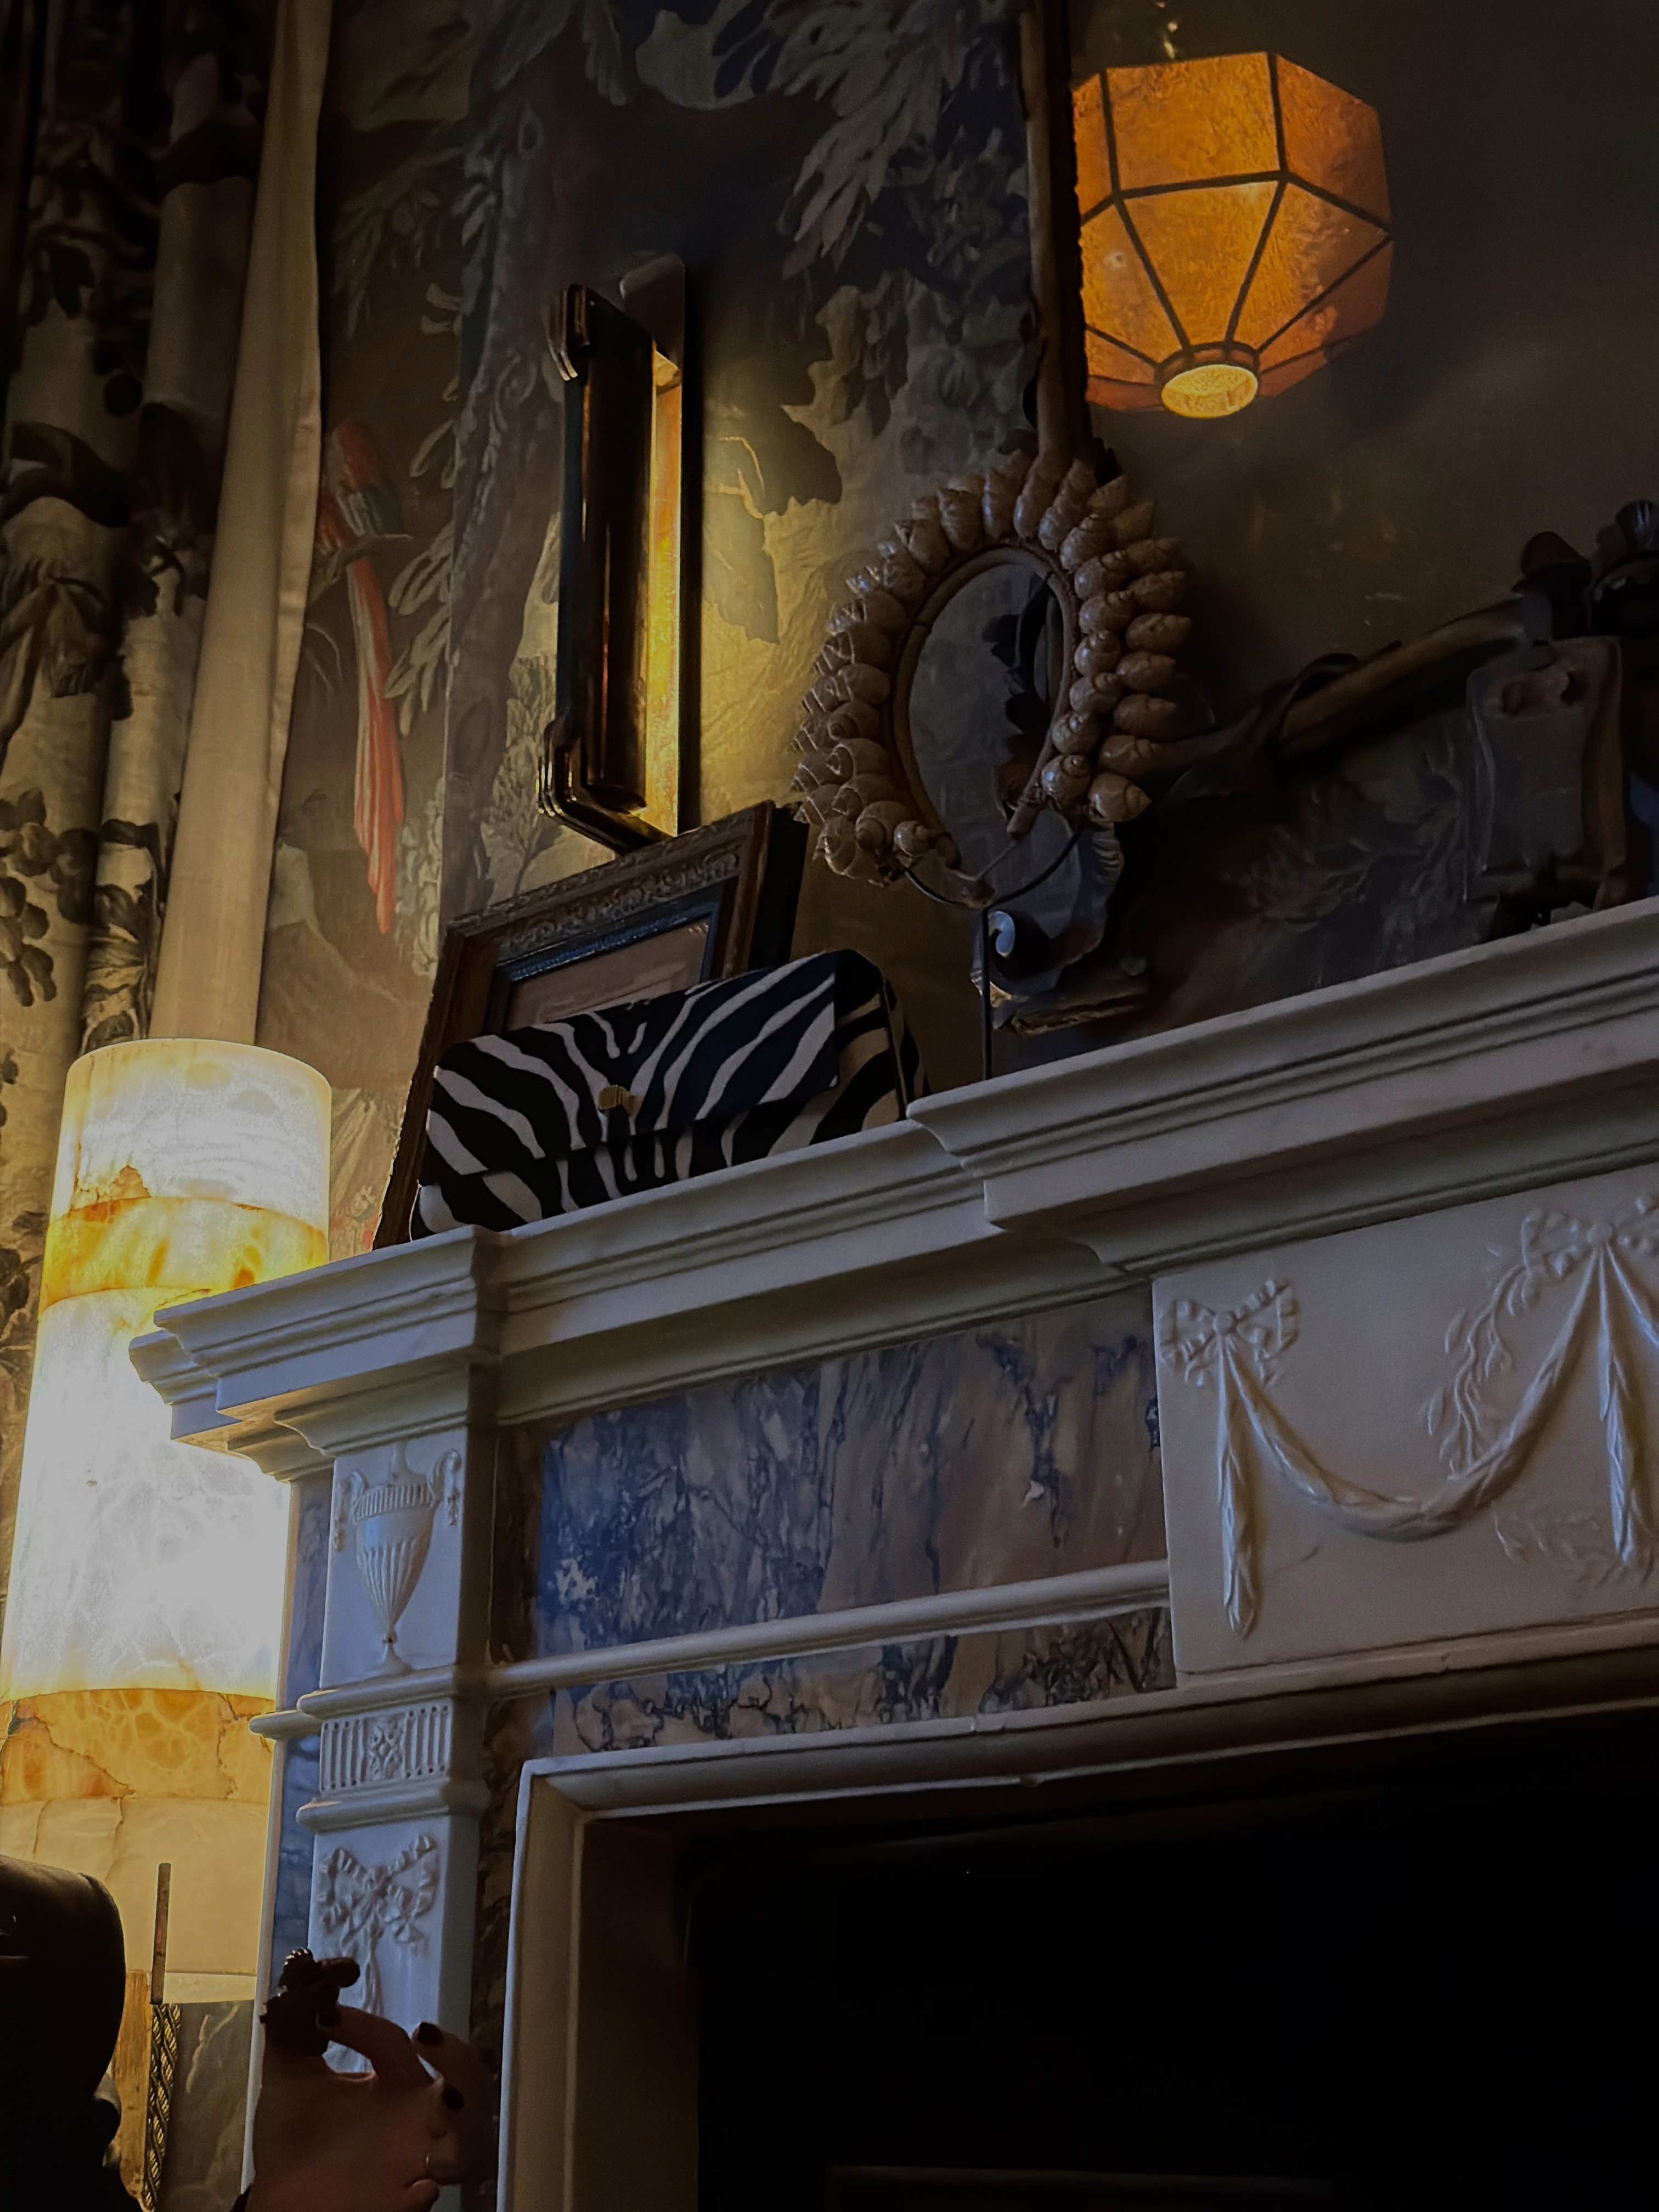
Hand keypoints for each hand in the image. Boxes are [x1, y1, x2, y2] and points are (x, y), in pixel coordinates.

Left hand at [246, 1956, 488, 2211]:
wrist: (277, 2202)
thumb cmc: (291, 2140)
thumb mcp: (286, 2076)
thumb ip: (293, 2024)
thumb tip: (301, 1967)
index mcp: (394, 2082)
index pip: (394, 2042)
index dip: (363, 2024)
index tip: (325, 2014)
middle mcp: (415, 2115)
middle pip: (468, 2079)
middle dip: (458, 2056)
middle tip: (424, 2036)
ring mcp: (415, 2159)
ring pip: (469, 2137)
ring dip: (465, 2117)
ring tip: (446, 2101)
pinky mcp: (403, 2200)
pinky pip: (431, 2195)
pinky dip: (427, 2190)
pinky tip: (419, 2185)